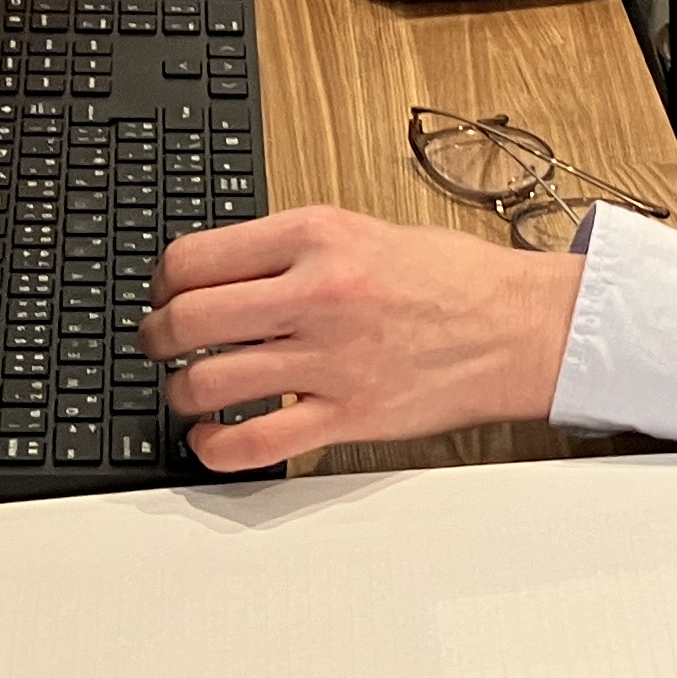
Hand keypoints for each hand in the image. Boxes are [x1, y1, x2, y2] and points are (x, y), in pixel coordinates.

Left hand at [142, 206, 582, 469]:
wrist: (521, 325)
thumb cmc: (453, 278)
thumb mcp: (365, 229)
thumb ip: (294, 248)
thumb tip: (222, 271)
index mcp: (319, 235)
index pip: (196, 257)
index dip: (163, 280)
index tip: (164, 292)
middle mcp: (317, 293)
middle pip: (188, 318)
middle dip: (155, 336)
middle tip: (157, 342)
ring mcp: (330, 358)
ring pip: (207, 382)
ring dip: (181, 392)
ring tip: (188, 391)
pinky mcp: (348, 415)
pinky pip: (253, 441)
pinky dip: (214, 448)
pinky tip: (213, 439)